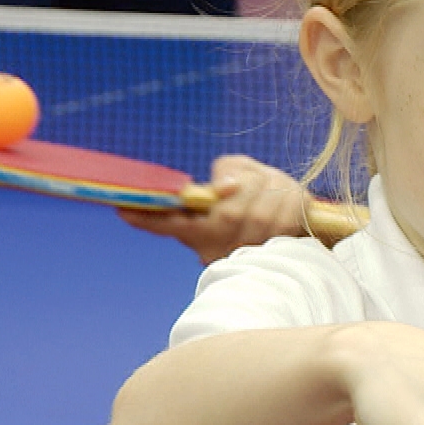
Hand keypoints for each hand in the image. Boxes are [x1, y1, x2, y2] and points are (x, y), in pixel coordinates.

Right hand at [120, 155, 310, 263]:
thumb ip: (230, 170)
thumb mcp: (241, 173)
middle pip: (228, 216)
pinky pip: (286, 220)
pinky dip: (292, 203)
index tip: (124, 210)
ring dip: (273, 192)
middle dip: (247, 189)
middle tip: (251, 180)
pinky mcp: (279, 255)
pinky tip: (292, 203)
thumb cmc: (262, 199)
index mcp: (199, 229)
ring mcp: (247, 254)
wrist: (298, 231)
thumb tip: (226, 187)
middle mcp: (217, 248)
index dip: (146, 218)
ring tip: (276, 191)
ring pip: (261, 216)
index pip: (167, 223)